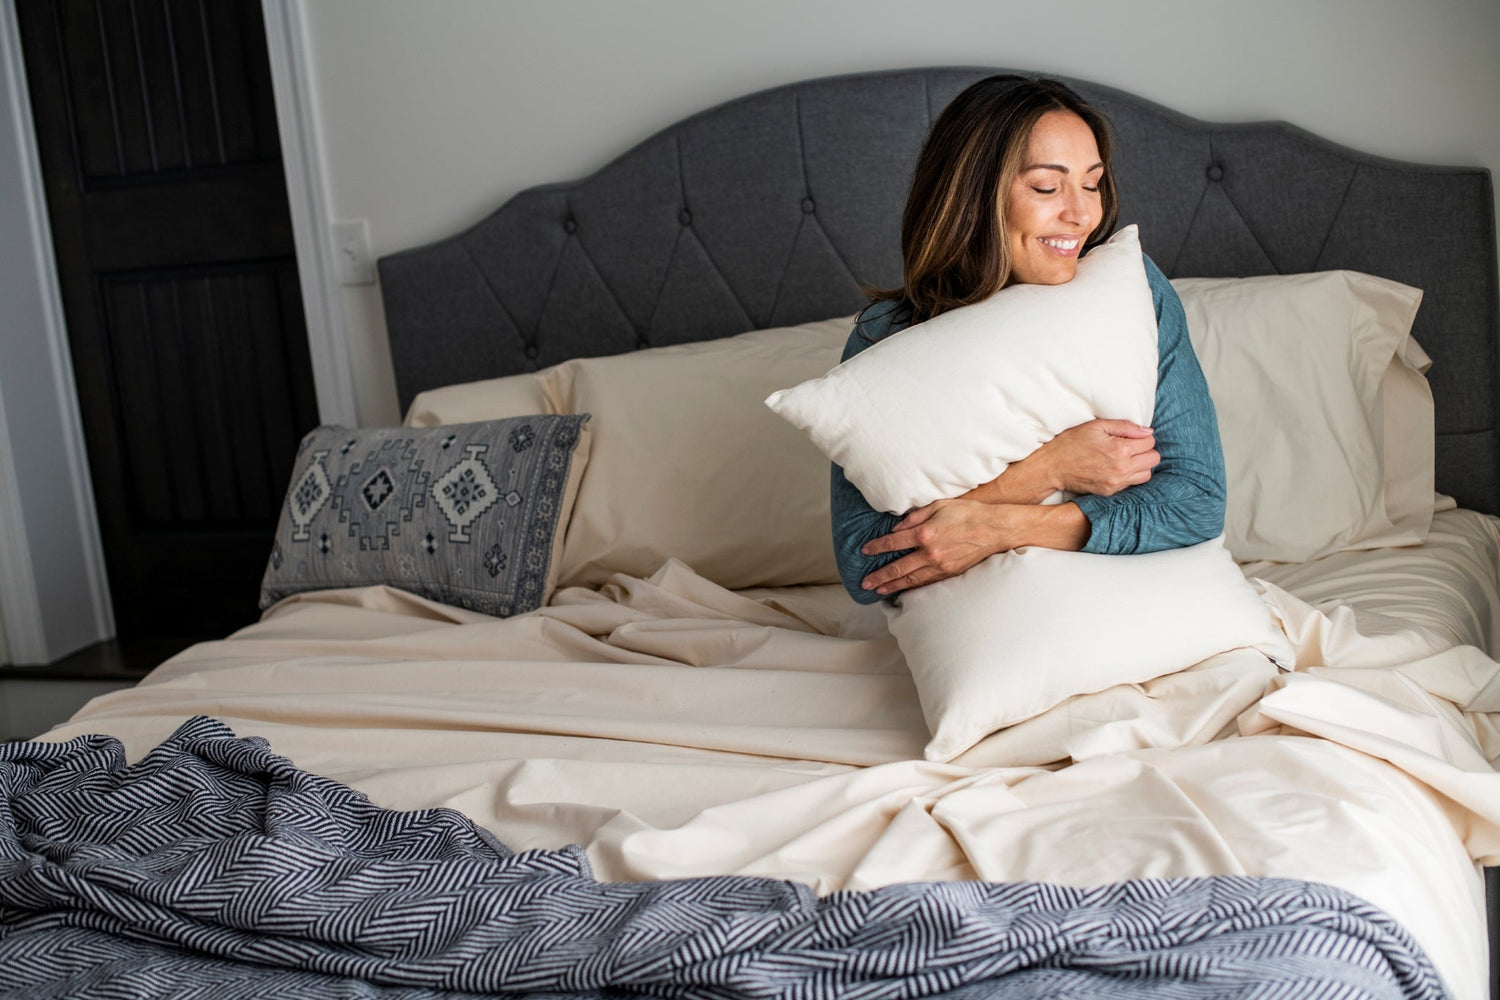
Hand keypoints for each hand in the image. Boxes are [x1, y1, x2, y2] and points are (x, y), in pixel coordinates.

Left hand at [859, 499, 1004, 595]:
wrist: (995, 529)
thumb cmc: (968, 513)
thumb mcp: (939, 506)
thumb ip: (915, 517)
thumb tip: (896, 528)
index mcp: (925, 534)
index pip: (893, 543)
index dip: (876, 548)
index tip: (865, 551)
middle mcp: (930, 553)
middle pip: (898, 567)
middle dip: (879, 576)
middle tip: (865, 583)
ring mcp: (940, 566)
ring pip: (911, 579)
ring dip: (893, 585)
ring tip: (879, 590)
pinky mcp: (950, 573)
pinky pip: (927, 582)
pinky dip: (913, 587)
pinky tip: (904, 589)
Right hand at [1038, 418, 1157, 495]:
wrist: (1053, 467)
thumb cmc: (1072, 443)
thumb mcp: (1097, 426)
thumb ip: (1125, 426)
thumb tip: (1148, 431)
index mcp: (1120, 450)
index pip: (1150, 442)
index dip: (1141, 436)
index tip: (1129, 436)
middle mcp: (1122, 469)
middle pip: (1154, 459)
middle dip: (1145, 450)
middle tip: (1130, 446)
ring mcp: (1117, 483)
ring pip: (1147, 474)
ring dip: (1141, 465)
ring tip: (1126, 458)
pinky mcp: (1111, 491)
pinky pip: (1133, 484)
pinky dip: (1130, 475)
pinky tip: (1117, 468)